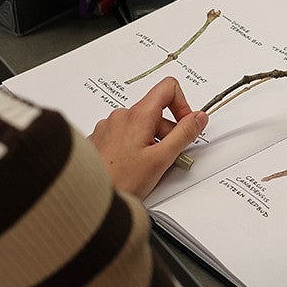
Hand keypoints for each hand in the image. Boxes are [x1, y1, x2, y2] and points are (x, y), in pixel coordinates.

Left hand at [88, 77, 208, 198]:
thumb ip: (184, 134)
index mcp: (138, 115)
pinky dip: (135, 147)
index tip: (185, 125)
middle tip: (166, 157)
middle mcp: (121, 116)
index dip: (182, 105)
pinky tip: (132, 167)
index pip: (168, 88)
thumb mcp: (162, 158)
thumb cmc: (120, 180)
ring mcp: (109, 127)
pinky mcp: (101, 139)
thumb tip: (198, 118)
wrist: (88, 198)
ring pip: (142, 125)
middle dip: (168, 133)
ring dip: (152, 142)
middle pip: (157, 112)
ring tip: (146, 167)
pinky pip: (126, 135)